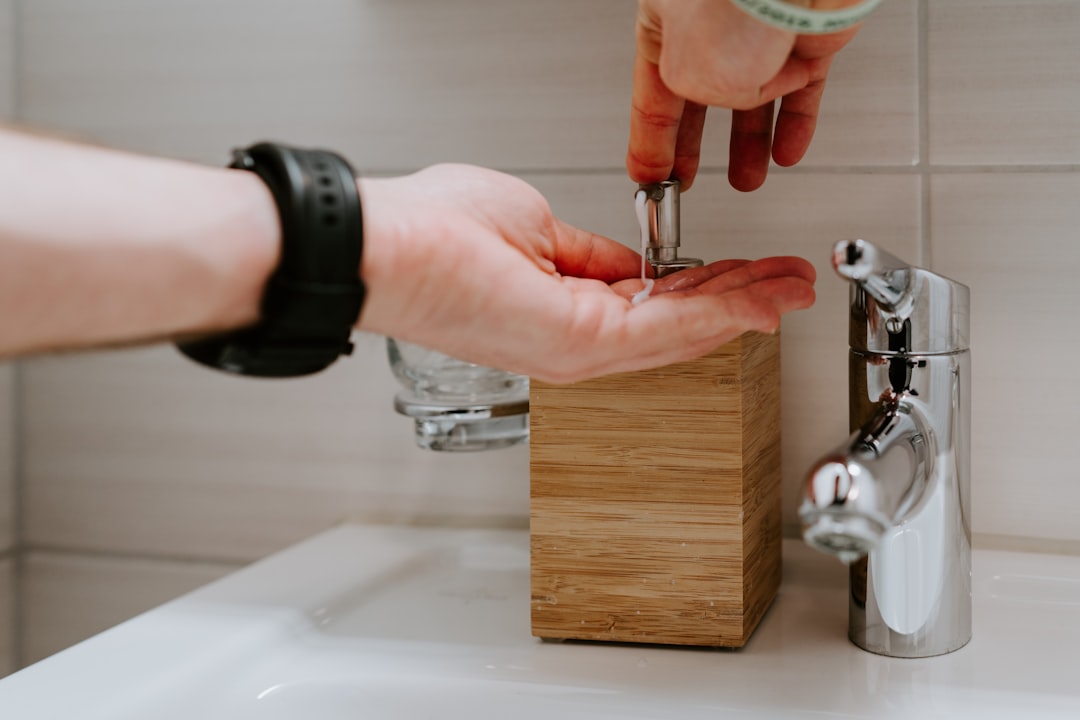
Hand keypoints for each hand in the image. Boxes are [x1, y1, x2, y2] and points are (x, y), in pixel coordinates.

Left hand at [356, 164, 814, 382]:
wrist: (387, 244)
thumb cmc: (432, 231)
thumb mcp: (534, 225)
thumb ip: (586, 252)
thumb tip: (624, 262)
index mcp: (561, 305)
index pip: (651, 303)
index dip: (707, 284)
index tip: (748, 269)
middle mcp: (572, 336)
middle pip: (677, 321)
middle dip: (741, 298)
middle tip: (791, 283)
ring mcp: (576, 346)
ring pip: (680, 329)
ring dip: (742, 305)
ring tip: (790, 289)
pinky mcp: (576, 342)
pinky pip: (663, 330)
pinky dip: (717, 313)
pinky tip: (755, 300)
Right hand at [627, 0, 862, 191]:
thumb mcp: (690, 72)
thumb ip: (700, 99)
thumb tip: (736, 103)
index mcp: (667, 18)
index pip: (652, 92)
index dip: (649, 141)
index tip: (650, 174)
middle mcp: (713, 21)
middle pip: (700, 96)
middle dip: (694, 146)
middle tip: (688, 179)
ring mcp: (762, 27)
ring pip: (754, 96)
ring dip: (749, 144)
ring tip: (747, 178)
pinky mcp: (807, 35)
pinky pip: (800, 89)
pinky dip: (793, 124)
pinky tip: (787, 151)